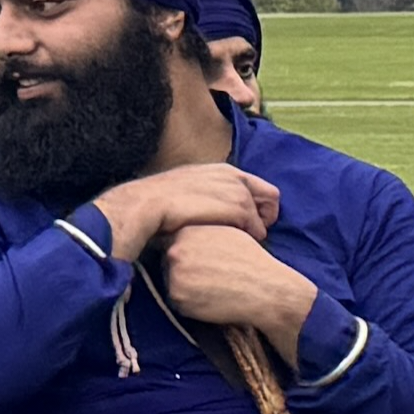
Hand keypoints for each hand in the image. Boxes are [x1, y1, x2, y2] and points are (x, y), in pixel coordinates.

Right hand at [90, 161, 277, 258]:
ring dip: (256, 230)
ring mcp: (236, 191)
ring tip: (239, 240)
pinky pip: (257, 228)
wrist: (143, 206)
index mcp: (221, 169)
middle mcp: (233, 176)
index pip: (257, 185)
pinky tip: (235, 244)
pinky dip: (251, 238)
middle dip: (266, 215)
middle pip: (271, 196)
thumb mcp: (187, 188)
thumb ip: (208, 193)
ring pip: (265, 215)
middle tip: (252, 232)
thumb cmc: (158, 203)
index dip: (257, 205)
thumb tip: (216, 207)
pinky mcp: (237, 208)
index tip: (248, 221)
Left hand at [154, 222, 322, 349]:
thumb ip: (203, 230)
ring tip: (214, 288)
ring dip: (186, 287)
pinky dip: (191, 304)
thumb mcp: (228, 233)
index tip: (206, 263)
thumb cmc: (253, 262)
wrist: (268, 290)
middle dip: (184, 270)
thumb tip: (189, 230)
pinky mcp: (178, 298)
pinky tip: (213, 300)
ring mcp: (174, 274)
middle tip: (211, 277)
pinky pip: (177, 302)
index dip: (189, 254)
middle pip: (168, 262)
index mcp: (186, 231)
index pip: (172, 242)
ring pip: (170, 282)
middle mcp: (175, 250)